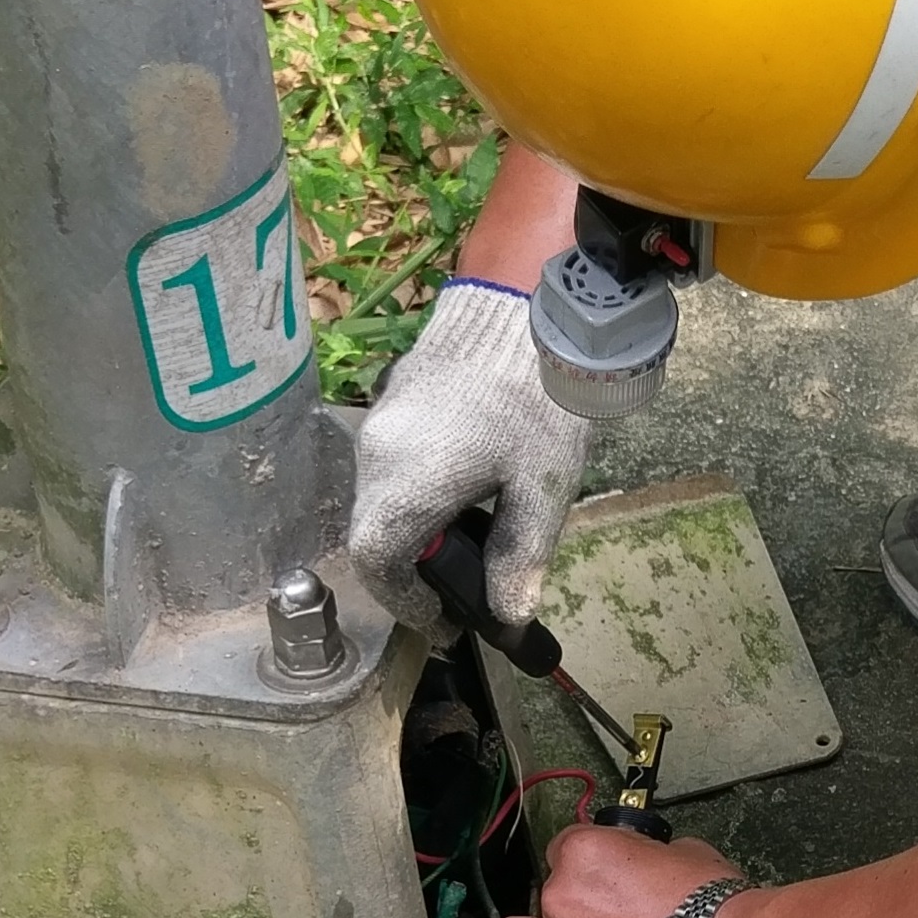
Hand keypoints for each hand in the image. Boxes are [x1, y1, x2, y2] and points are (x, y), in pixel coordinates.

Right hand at [348, 277, 591, 632]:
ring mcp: (381, 419)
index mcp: (402, 484)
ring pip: (382, 495)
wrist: (526, 297)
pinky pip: (393, 461)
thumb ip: (520, 557)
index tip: (446, 621)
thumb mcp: (541, 487)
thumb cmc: (535, 396)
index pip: (378, 564)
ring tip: (474, 534)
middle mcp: (375, 454)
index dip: (407, 603)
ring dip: (418, 526)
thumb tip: (509, 617)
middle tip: (467, 584)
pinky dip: (419, 489)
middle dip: (416, 568)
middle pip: (376, 532)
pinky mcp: (397, 395)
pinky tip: (469, 482)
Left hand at [497, 827, 746, 917]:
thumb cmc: (712, 905)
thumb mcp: (684, 853)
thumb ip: (647, 857)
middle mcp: (558, 897)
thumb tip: (647, 864)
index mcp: (583, 853)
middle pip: (544, 893)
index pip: (564, 847)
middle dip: (568, 903)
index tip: (604, 878)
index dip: (586, 864)